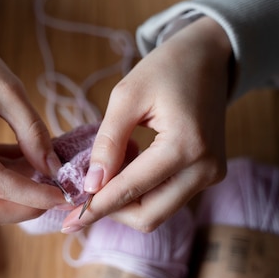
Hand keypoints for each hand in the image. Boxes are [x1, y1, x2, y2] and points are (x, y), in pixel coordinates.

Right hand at [0, 22, 65, 226]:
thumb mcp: (8, 90)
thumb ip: (32, 132)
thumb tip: (54, 171)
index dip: (34, 195)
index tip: (66, 194)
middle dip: (24, 208)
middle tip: (58, 195)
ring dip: (17, 198)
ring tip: (46, 174)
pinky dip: (7, 185)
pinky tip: (28, 165)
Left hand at [62, 17, 231, 232]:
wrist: (208, 57)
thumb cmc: (166, 68)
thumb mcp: (127, 96)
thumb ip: (108, 143)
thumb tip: (91, 186)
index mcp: (186, 145)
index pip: (132, 190)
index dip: (96, 207)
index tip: (67, 220)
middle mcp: (205, 169)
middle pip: (148, 216)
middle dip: (111, 211)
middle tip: (82, 197)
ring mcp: (210, 174)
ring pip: (158, 212)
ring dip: (126, 201)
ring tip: (107, 170)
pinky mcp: (208, 175)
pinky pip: (167, 197)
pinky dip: (141, 191)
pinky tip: (127, 165)